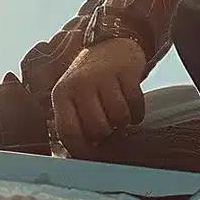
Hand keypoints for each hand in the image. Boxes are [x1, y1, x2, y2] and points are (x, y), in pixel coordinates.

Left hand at [51, 37, 146, 156]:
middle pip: (97, 128)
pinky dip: (137, 113)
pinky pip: (136, 106)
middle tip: (108, 124)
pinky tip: (132, 105)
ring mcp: (104, 76)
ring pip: (119, 119)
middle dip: (106, 133)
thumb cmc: (89, 79)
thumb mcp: (72, 95)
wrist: (110, 44)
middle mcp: (80, 83)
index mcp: (62, 93)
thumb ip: (74, 121)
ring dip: (123, 121)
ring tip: (118, 112)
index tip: (91, 154)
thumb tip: (81, 155)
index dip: (81, 150)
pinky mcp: (127, 71)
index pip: (69, 132)